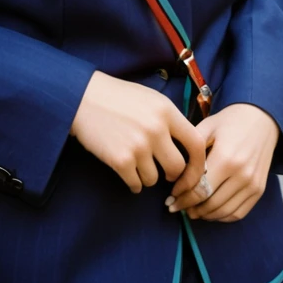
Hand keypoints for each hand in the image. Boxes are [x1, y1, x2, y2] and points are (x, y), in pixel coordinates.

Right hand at [70, 71, 205, 194]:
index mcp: (167, 111)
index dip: (199, 164)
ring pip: (154, 179)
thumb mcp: (151, 100)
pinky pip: (136, 184)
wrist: (83, 98)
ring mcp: (138, 145)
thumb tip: (188, 148)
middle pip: (177, 167)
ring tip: (136, 162)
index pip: (196, 143)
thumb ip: (170, 120)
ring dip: (147, 176)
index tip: (194, 172)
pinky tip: (126, 170)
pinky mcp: (120, 160)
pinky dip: (133, 182)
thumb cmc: (118, 98)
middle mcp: (156, 129)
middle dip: (172, 175)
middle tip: (164, 172)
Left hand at [167, 104, 278, 222]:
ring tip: (190, 210)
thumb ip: (192, 149)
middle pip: (210, 203)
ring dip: (204, 215)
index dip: (182, 197)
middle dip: (189, 207)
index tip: (170, 197)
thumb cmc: (230, 122)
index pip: (199, 189)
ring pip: (223, 212)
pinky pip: (238, 213)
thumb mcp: (207, 127)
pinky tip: (209, 211)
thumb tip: (175, 173)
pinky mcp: (259, 190)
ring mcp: (252, 184)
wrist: (261, 119)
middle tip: (176, 206)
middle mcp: (241, 174)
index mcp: (226, 158)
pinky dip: (221, 216)